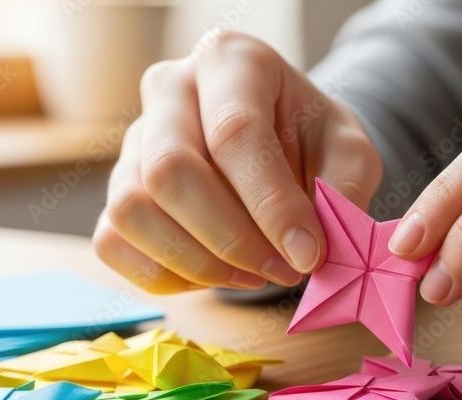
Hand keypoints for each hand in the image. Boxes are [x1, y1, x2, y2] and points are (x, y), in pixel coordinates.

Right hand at [93, 31, 381, 293]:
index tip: (307, 255)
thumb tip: (312, 250)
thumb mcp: (349, 151)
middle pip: (169, 171)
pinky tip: (214, 276)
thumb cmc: (312, 139)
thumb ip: (342, 191)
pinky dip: (164, 275)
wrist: (284, 140)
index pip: (234, 133)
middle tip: (282, 270)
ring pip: (132, 210)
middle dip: (230, 239)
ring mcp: (134, 140)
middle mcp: (169, 90)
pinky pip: (113, 242)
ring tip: (252, 274)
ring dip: (197, 262)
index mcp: (231, 62)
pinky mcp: (117, 189)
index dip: (271, 205)